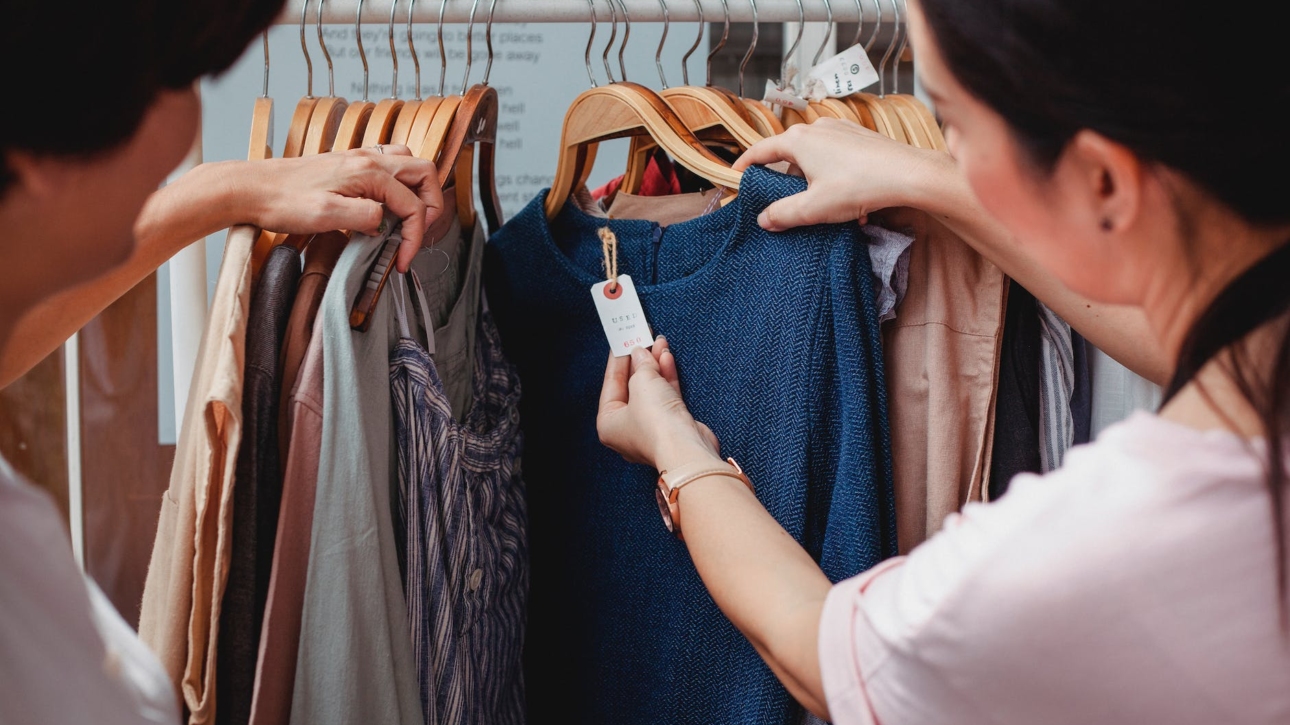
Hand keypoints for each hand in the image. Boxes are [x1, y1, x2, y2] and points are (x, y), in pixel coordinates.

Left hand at [230, 145, 444, 271]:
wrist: (251, 188)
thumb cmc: (282, 201)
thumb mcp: (326, 215)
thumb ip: (365, 217)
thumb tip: (386, 222)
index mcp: (368, 172)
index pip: (413, 204)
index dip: (415, 236)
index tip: (403, 260)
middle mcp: (368, 159)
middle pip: (424, 173)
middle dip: (430, 206)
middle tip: (418, 234)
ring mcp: (359, 158)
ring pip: (409, 165)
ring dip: (418, 191)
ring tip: (408, 220)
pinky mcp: (349, 165)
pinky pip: (389, 166)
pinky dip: (399, 185)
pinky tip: (386, 205)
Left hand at [597, 336, 722, 472]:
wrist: (686, 450)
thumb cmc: (656, 424)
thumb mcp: (642, 383)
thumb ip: (640, 365)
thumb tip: (641, 354)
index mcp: (609, 423)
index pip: (610, 384)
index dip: (617, 360)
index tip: (622, 341)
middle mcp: (628, 428)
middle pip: (631, 387)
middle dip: (639, 361)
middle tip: (642, 339)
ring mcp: (651, 428)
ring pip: (651, 390)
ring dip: (655, 366)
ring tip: (659, 343)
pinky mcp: (672, 425)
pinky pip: (666, 396)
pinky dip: (667, 377)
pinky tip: (667, 358)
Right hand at [733, 118, 950, 231]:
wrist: (908, 174)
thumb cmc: (859, 186)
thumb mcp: (813, 207)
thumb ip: (783, 214)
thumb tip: (764, 219)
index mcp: (798, 140)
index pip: (761, 151)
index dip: (745, 165)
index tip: (736, 175)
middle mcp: (817, 128)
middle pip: (790, 156)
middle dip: (787, 181)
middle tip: (786, 203)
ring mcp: (841, 130)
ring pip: (815, 158)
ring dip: (815, 183)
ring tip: (826, 208)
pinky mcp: (860, 137)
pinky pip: (836, 157)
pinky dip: (835, 178)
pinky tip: (850, 200)